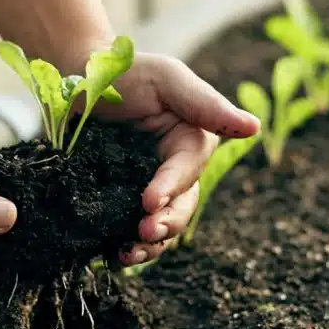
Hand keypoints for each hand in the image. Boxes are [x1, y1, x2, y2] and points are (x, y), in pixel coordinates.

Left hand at [88, 51, 260, 264]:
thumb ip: (205, 104)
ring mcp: (146, 189)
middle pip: (181, 207)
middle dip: (165, 224)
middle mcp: (174, 172)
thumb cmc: (124, 72)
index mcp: (191, 143)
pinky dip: (125, 246)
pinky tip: (111, 256)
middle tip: (143, 232)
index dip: (171, 188)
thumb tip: (254, 128)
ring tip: (127, 254)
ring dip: (150, 245)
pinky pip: (129, 230)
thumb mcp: (166, 79)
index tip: (149, 201)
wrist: (74, 80)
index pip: (187, 171)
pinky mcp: (119, 200)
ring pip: (161, 226)